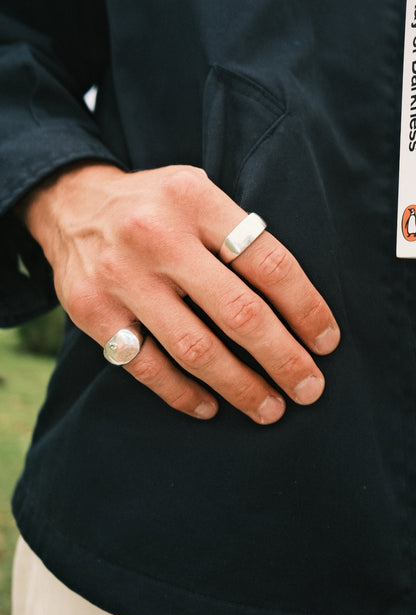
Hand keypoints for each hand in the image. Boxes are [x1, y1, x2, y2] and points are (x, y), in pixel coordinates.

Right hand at [20, 163, 339, 423]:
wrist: (71, 206)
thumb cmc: (154, 207)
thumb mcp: (198, 194)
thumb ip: (237, 233)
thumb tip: (294, 304)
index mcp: (195, 201)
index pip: (269, 262)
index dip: (306, 309)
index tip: (326, 342)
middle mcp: (157, 237)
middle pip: (238, 312)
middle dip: (283, 359)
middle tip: (309, 389)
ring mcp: (121, 277)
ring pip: (195, 349)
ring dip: (239, 387)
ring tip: (269, 409)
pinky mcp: (92, 312)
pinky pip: (146, 366)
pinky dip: (183, 393)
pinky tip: (210, 406)